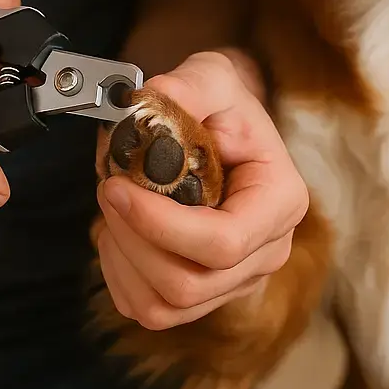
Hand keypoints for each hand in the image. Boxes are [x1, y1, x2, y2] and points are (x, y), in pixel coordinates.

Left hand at [95, 50, 308, 328]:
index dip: (161, 225)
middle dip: (133, 239)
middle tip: (109, 187)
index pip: (224, 243)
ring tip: (114, 209)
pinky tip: (121, 233)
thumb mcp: (213, 78)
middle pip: (190, 284)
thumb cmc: (225, 106)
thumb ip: (188, 85)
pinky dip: (121, 277)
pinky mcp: (206, 294)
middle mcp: (267, 251)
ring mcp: (237, 280)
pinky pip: (151, 310)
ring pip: (165, 306)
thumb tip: (148, 100)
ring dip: (123, 259)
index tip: (118, 187)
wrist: (227, 126)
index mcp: (279, 201)